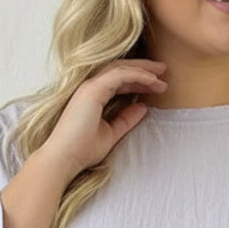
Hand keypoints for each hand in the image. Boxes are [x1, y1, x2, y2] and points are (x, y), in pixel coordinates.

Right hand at [47, 59, 167, 174]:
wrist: (65, 159)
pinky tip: (153, 80)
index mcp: (93, 96)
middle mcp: (90, 87)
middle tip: (163, 71)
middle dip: (143, 69)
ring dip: (143, 70)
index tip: (157, 85)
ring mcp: (90, 87)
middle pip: (121, 69)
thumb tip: (143, 107)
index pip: (119, 81)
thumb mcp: (112, 133)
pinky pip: (120, 75)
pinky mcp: (92, 90)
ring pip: (121, 68)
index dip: (139, 81)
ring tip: (162, 75)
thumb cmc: (82, 150)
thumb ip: (126, 119)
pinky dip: (138, 75)